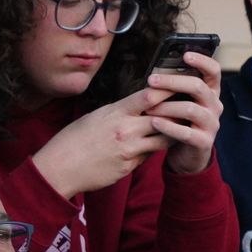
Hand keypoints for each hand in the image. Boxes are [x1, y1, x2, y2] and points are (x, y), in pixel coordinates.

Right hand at [31, 88, 172, 198]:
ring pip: (162, 139)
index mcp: (115, 112)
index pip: (148, 96)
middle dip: (178, 113)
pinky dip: (153, 151)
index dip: (167, 90)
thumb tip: (139, 106)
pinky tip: (159, 147)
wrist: (60, 167)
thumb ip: (120, 112)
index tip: (180, 85)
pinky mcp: (129, 167)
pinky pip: (149, 157)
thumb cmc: (74, 139)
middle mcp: (124, 129)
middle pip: (163, 118)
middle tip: (191, 108)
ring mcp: (128, 149)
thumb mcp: (96, 117)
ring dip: (172, 134)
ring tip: (183, 128)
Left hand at [142, 50, 222, 174]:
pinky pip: (186, 133)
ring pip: (190, 109)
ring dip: (166, 106)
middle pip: (198, 87)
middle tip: (151, 80)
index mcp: (211, 92)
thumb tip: (157, 70)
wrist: (187, 154)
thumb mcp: (181, 102)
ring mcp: (212, 124)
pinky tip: (154, 122)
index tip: (185, 55)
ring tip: (148, 108)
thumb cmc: (181, 122)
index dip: (202, 61)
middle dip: (173, 81)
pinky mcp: (204, 142)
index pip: (214, 71)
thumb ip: (176, 88)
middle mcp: (215, 106)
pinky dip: (168, 126)